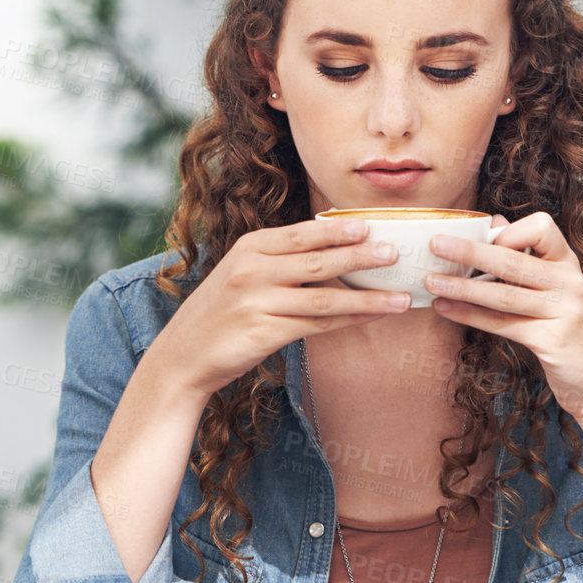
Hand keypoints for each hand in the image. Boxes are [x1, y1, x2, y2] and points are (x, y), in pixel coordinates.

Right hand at [151, 218, 410, 400]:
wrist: (182, 356)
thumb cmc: (219, 314)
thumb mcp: (241, 274)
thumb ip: (278, 261)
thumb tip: (332, 251)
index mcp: (249, 248)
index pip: (302, 234)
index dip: (338, 230)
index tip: (371, 225)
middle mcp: (252, 270)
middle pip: (318, 261)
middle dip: (361, 257)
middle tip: (396, 253)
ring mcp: (258, 302)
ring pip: (324, 296)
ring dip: (367, 297)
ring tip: (400, 297)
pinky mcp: (264, 333)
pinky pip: (316, 325)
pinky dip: (348, 320)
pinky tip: (371, 317)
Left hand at [423, 212, 582, 419]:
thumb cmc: (573, 335)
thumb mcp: (558, 293)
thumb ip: (530, 260)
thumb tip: (495, 223)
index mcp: (570, 265)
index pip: (541, 228)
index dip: (507, 232)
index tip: (482, 240)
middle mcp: (571, 283)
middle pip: (513, 260)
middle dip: (469, 251)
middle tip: (435, 244)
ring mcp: (565, 312)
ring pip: (504, 293)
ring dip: (462, 287)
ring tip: (431, 282)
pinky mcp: (553, 341)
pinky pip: (503, 324)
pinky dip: (471, 316)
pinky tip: (446, 310)